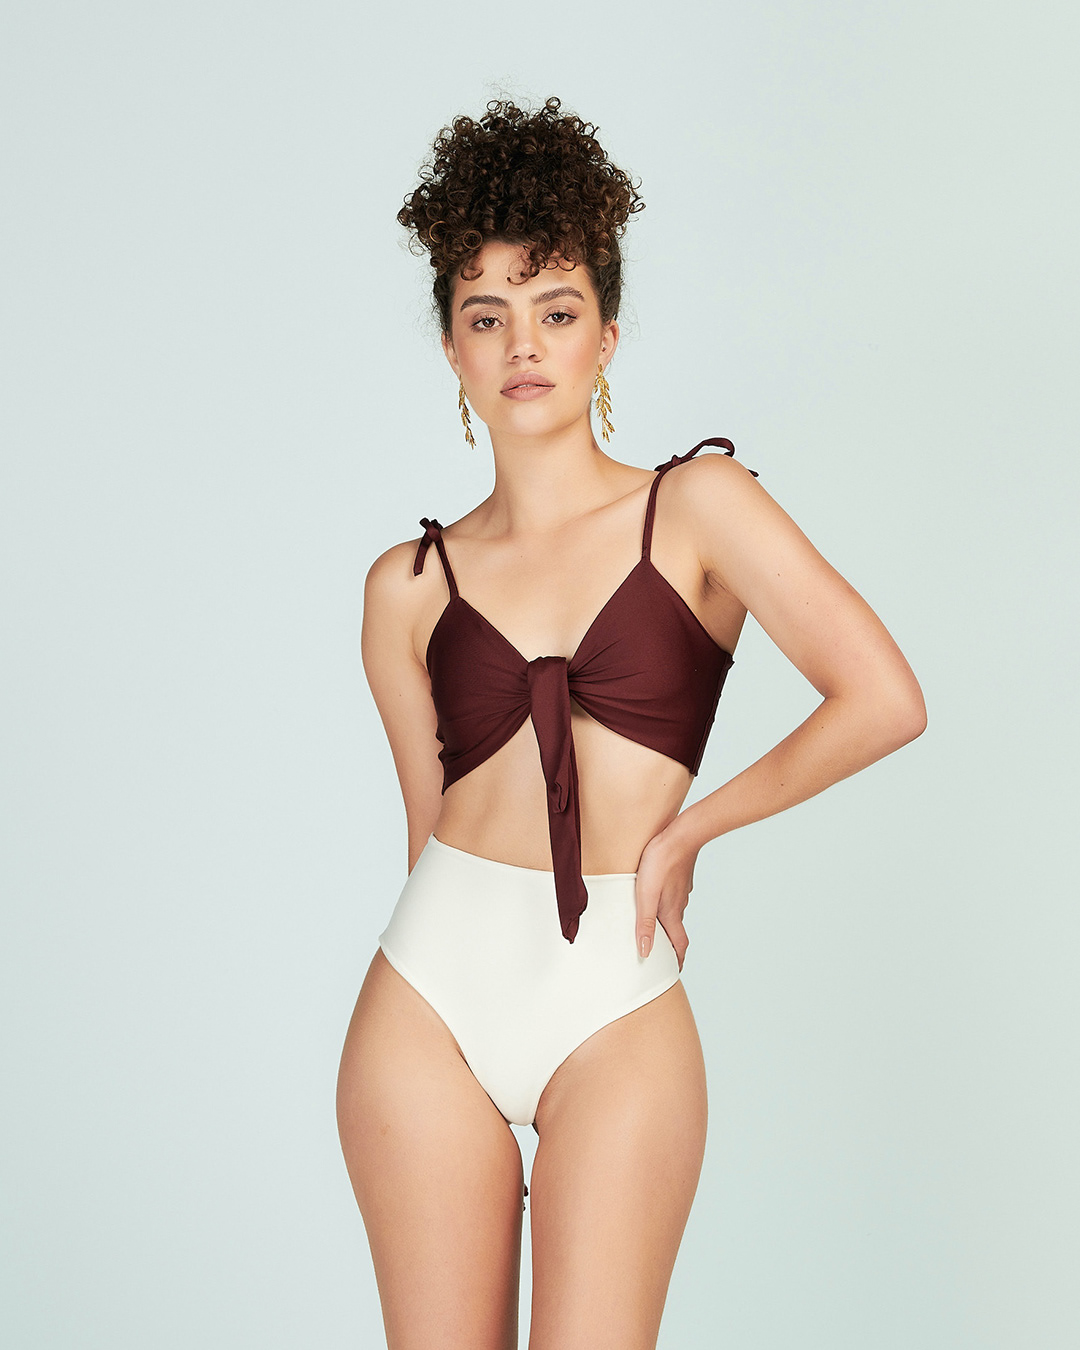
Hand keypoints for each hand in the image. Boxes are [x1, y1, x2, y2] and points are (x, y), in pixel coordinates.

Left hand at [634, 825, 699, 970]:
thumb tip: (645, 952)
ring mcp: (682, 889)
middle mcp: (680, 904)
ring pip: (675, 911)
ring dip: (667, 922)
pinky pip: (674, 895)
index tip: (673, 970)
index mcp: (672, 913)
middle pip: (677, 930)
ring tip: (654, 925)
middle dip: (671, 944)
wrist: (681, 835)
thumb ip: (645, 923)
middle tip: (661, 952)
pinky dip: (667, 903)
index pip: (679, 944)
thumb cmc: (660, 863)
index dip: (677, 960)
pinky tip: (657, 895)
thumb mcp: (646, 895)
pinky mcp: (681, 876)